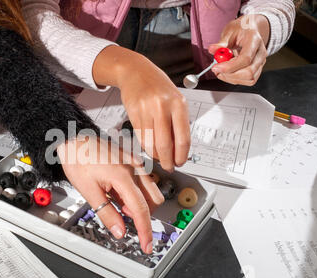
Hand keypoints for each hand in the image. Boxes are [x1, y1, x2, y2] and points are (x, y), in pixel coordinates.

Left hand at [57, 137, 164, 253]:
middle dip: (142, 214)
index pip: (141, 210)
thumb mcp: (88, 191)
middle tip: (122, 216)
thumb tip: (119, 230)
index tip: (147, 244)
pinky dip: (135, 192)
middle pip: (153, 201)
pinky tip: (116, 190)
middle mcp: (134, 168)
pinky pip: (143, 181)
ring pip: (151, 191)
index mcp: (123, 176)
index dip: (145, 230)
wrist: (74, 137)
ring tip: (115, 200)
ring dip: (139, 203)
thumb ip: (106, 213)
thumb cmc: (78, 159)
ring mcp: (135, 164)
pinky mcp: (133, 161)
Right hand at [93, 46, 190, 171]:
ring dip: (155, 155)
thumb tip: (180, 149)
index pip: (183, 138)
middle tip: (168, 166)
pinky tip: (149, 147)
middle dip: (167, 160)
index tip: (180, 162)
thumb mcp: (175, 100)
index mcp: (178, 104)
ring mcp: (147, 109)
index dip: (182, 155)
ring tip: (159, 157)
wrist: (135, 71)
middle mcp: (163, 106)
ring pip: (151, 143)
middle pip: (165, 144)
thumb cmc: (157, 86)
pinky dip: (146, 146)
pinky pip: (140, 136)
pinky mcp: (133, 113)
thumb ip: (178, 123)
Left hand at [209, 14, 269, 85]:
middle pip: (249, 72)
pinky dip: (235, 79)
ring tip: (221, 69)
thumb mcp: (229, 32)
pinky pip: (248, 81)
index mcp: (255, 40)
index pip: (245, 59)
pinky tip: (227, 72)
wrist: (249, 29)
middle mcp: (261, 53)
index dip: (229, 67)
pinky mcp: (257, 69)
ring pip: (249, 79)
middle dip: (229, 74)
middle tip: (216, 69)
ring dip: (231, 78)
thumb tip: (212, 50)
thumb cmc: (240, 29)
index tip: (216, 67)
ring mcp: (260, 62)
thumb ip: (221, 43)